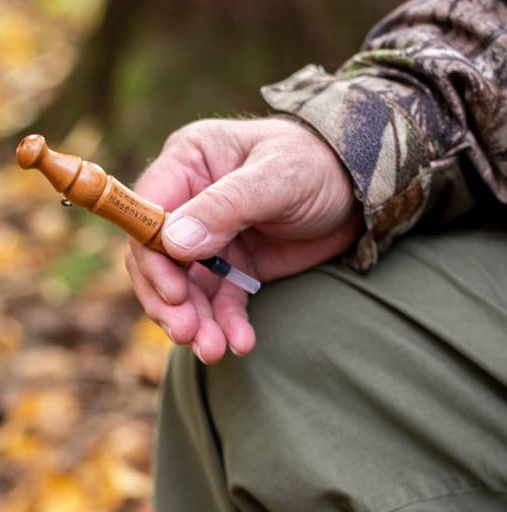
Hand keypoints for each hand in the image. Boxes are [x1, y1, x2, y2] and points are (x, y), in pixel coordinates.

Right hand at [125, 116, 362, 362]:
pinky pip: (218, 302)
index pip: (148, 213)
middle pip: (157, 259)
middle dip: (170, 301)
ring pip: (184, 289)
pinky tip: (240, 343)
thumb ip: (224, 208)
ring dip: (195, 322)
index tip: (173, 291)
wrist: (363, 189)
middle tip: (188, 333)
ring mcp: (208, 238)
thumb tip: (174, 243)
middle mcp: (188, 200)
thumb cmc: (318, 164)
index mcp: (188, 162)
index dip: (151, 256)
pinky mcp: (233, 267)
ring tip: (213, 350)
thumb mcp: (277, 178)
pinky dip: (225, 325)